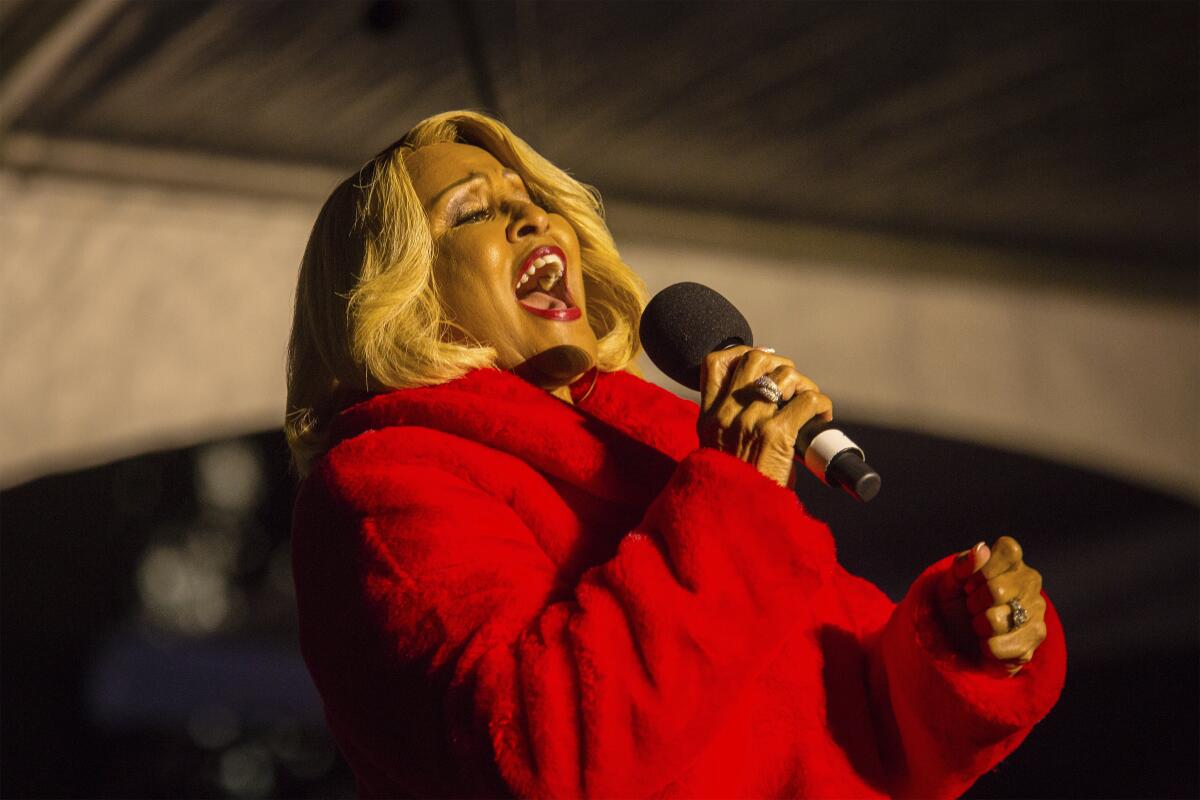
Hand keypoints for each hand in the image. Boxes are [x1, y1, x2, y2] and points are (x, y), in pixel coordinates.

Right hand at [697, 346, 832, 486]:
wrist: (734, 518)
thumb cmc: (733, 491)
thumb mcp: (716, 453)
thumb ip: (731, 428)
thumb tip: (769, 409)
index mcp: (709, 417)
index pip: (714, 363)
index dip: (740, 353)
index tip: (760, 365)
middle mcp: (727, 413)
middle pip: (754, 358)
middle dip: (779, 364)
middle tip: (792, 386)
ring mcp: (751, 421)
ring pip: (784, 374)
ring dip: (804, 384)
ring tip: (809, 403)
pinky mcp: (777, 434)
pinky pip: (808, 400)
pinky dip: (821, 404)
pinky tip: (822, 417)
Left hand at [936, 536, 1047, 674]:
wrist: (961, 641)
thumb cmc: (958, 604)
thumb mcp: (950, 583)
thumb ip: (963, 565)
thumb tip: (982, 549)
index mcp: (1011, 562)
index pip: (1009, 549)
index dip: (983, 569)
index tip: (969, 584)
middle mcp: (1030, 581)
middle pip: (996, 590)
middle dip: (974, 603)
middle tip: (972, 607)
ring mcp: (1037, 609)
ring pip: (996, 621)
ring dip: (978, 626)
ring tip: (981, 624)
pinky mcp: (1035, 638)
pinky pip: (999, 646)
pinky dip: (985, 646)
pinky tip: (989, 641)